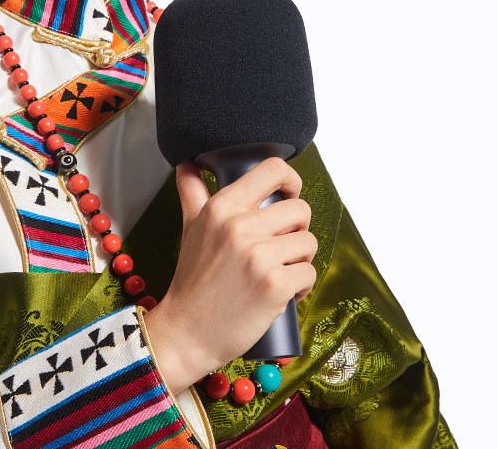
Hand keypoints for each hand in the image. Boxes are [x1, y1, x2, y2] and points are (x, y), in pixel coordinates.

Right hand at [143, 157, 316, 391]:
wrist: (187, 332)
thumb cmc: (192, 281)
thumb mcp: (190, 229)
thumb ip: (192, 193)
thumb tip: (187, 165)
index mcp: (222, 208)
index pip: (273, 170)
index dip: (291, 180)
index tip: (290, 195)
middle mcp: (240, 227)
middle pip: (300, 209)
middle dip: (297, 230)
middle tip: (280, 248)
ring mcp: (259, 256)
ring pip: (309, 243)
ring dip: (300, 260)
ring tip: (279, 273)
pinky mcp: (275, 285)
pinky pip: (310, 273)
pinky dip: (302, 286)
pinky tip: (283, 294)